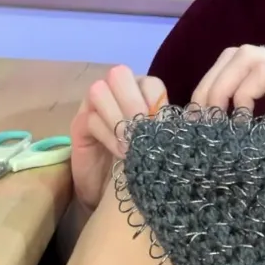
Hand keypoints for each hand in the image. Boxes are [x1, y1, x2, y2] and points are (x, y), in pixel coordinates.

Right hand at [69, 65, 166, 209]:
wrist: (109, 189)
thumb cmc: (139, 163)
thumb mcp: (158, 144)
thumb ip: (166, 128)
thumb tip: (185, 123)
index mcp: (141, 92)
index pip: (150, 83)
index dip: (155, 102)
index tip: (160, 126)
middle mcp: (116, 92)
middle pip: (119, 75)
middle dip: (132, 101)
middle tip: (141, 130)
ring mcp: (93, 105)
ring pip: (99, 90)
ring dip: (117, 117)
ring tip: (130, 145)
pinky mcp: (78, 123)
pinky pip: (90, 118)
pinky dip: (109, 136)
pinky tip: (120, 153)